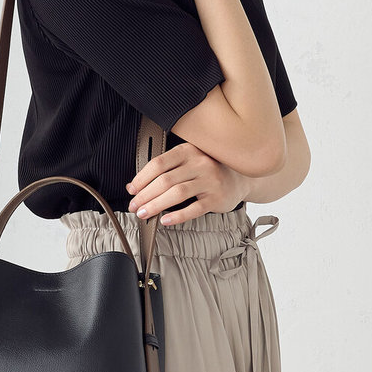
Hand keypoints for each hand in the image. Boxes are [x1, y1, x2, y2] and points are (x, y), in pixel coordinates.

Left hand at [125, 142, 248, 225]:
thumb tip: (136, 186)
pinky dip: (177, 216)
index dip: (142, 178)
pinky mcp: (216, 198)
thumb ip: (167, 169)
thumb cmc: (208, 171)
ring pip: (177, 194)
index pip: (158, 164)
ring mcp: (209, 181)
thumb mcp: (189, 161)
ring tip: (144, 213)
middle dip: (145, 195)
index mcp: (188, 151)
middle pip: (165, 180)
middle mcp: (199, 163)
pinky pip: (194, 208)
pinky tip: (165, 220)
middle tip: (134, 206)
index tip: (131, 190)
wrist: (240, 179)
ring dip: (156, 205)